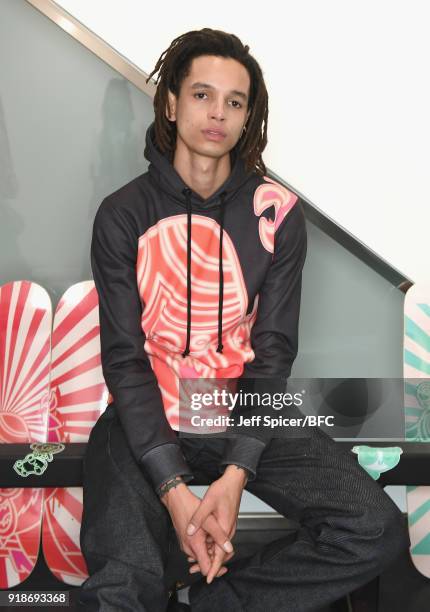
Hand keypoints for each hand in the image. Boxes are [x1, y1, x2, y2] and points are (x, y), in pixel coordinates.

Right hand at [161, 480, 233, 577]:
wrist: (177, 500)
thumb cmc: (189, 507)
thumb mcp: (209, 521)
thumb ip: (220, 536)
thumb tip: (229, 548)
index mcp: (194, 545)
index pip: (205, 569)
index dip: (216, 570)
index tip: (224, 567)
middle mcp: (188, 548)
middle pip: (204, 564)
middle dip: (216, 560)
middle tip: (227, 553)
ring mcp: (186, 545)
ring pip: (201, 556)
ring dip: (211, 553)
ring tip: (221, 545)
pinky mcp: (186, 541)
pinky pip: (197, 549)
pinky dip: (205, 547)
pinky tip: (211, 539)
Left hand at [186, 465, 247, 582]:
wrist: (233, 481)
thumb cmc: (223, 490)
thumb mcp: (207, 503)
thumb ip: (198, 519)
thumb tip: (190, 531)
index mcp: (225, 528)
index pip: (220, 554)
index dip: (214, 567)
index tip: (208, 578)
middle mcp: (229, 530)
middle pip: (221, 555)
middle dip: (209, 564)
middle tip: (195, 568)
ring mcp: (229, 527)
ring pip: (219, 548)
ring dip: (209, 554)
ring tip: (195, 559)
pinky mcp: (226, 524)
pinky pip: (219, 540)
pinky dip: (211, 546)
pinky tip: (202, 544)